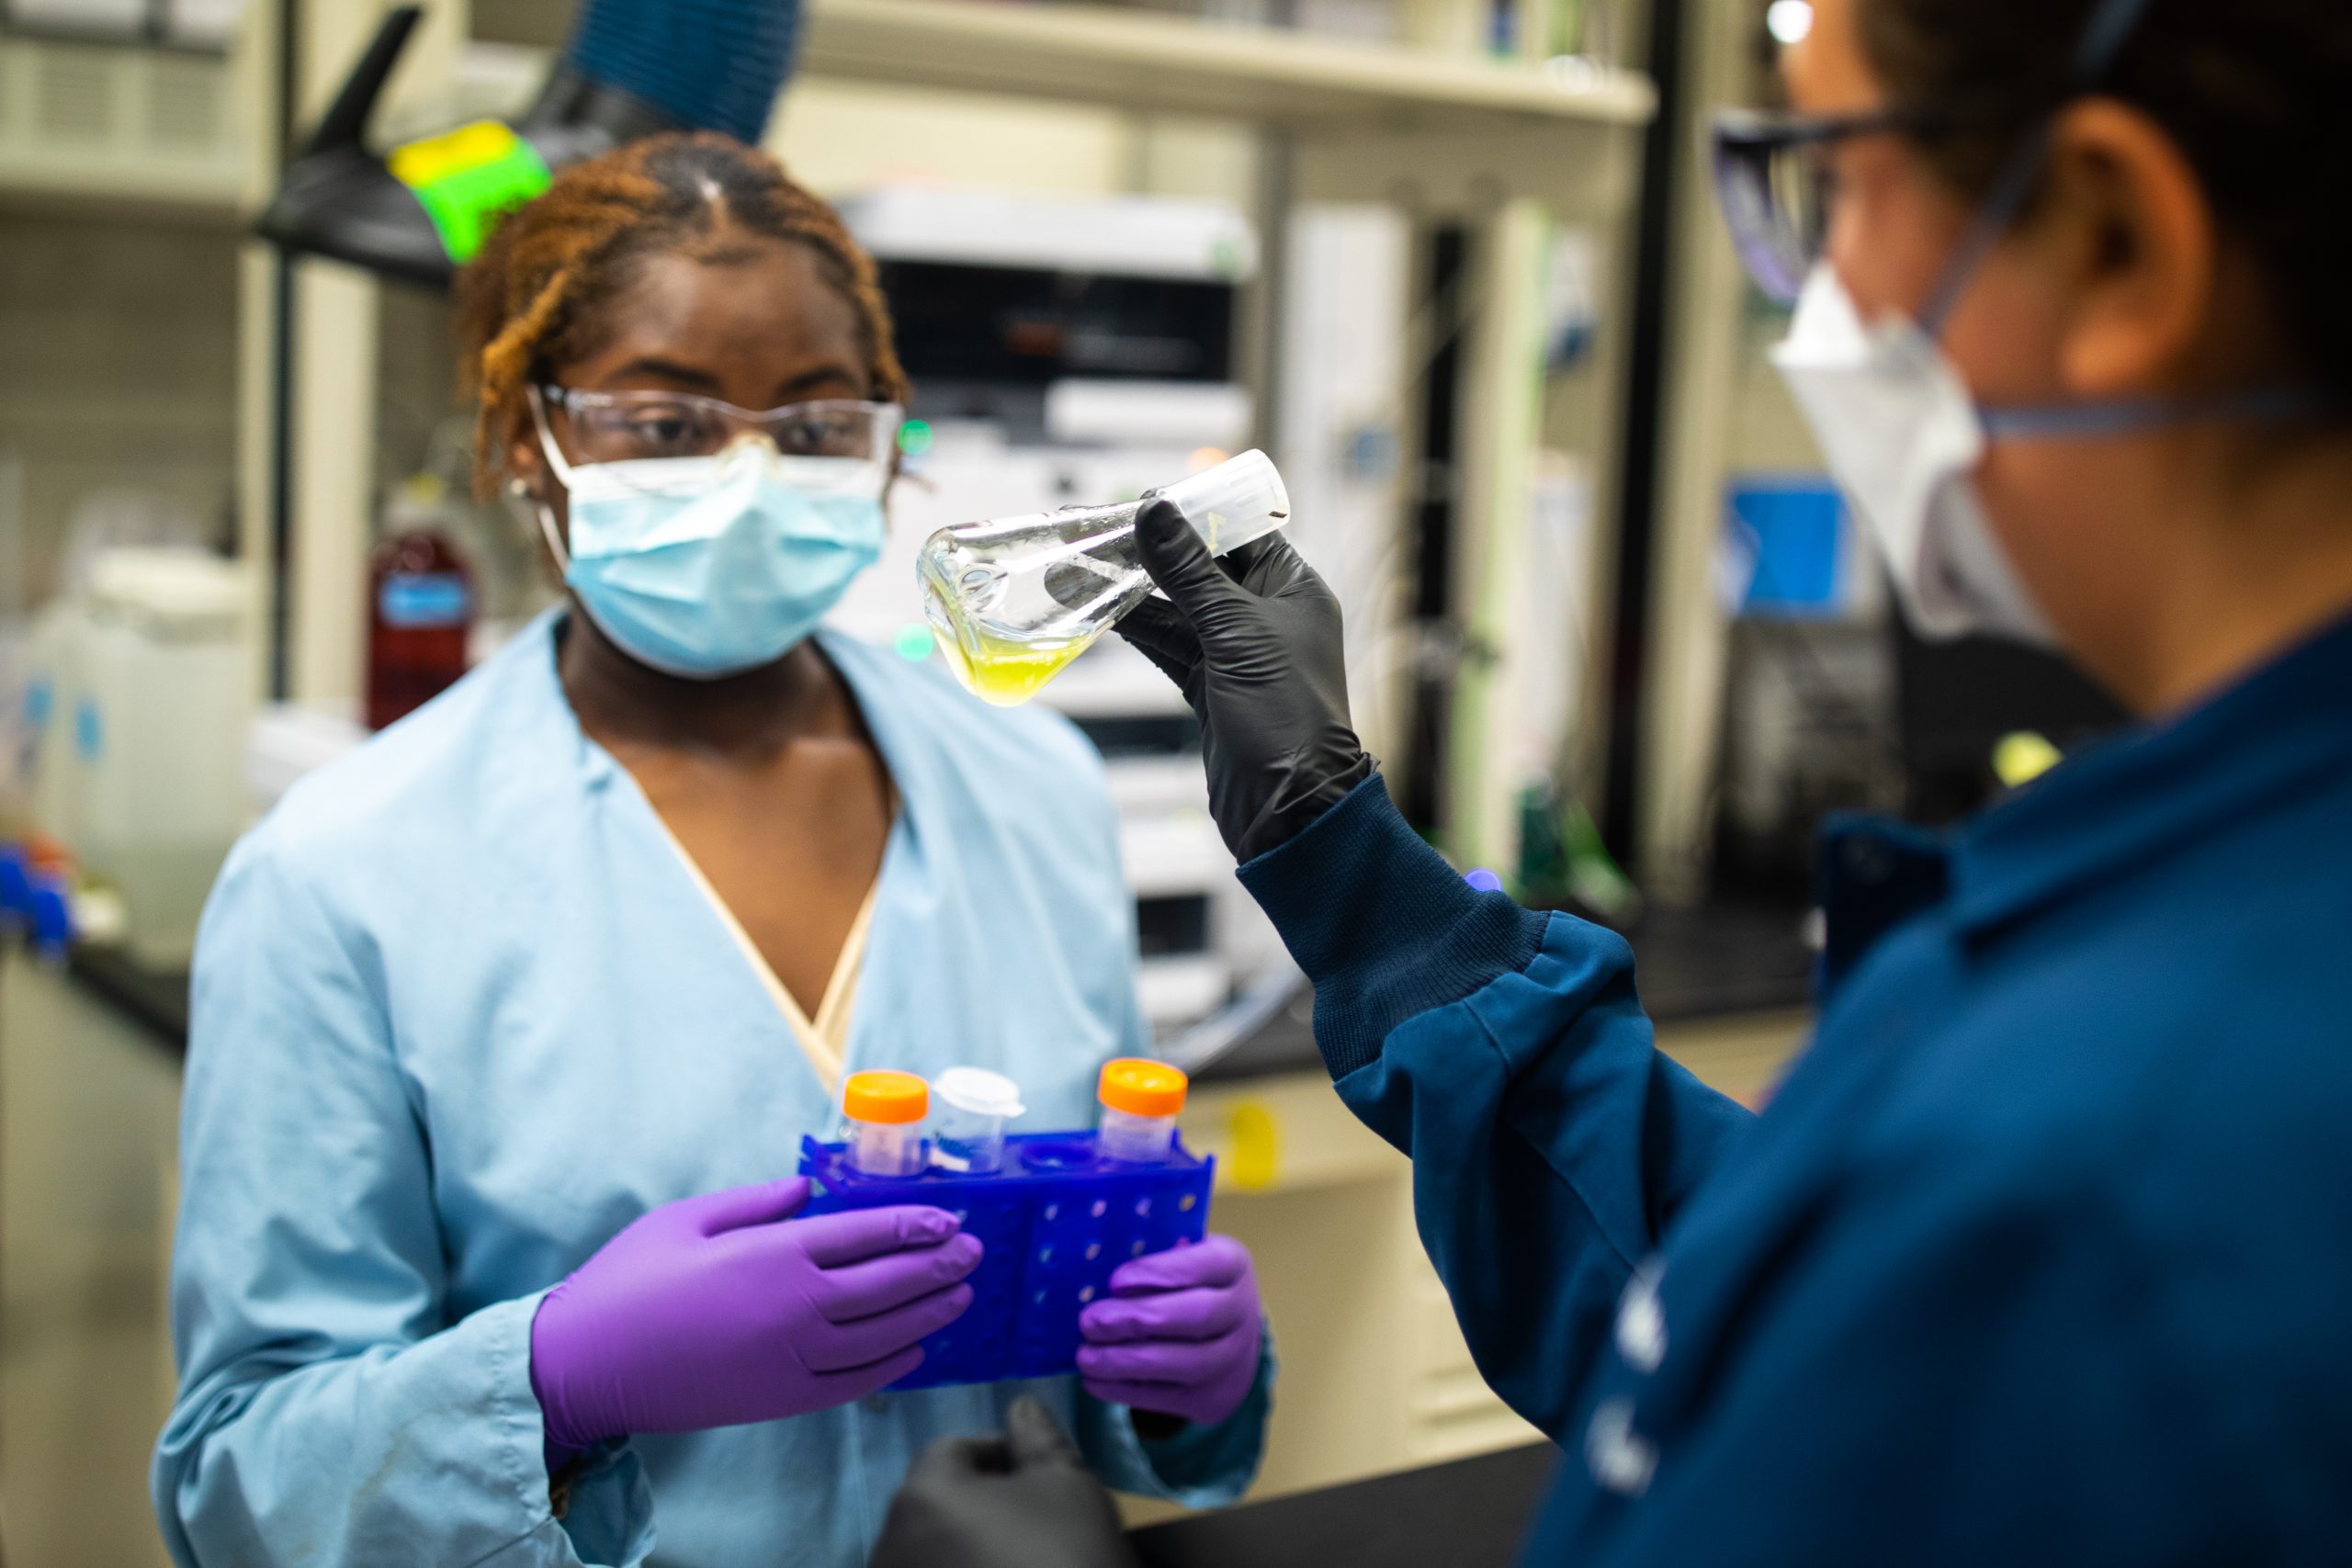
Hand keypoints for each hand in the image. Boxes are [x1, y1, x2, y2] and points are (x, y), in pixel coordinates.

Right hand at [530, 1177, 978, 1458]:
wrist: (586, 1365)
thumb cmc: (629, 1281)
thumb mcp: (687, 1218)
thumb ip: (755, 1202)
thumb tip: (808, 1191)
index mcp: (774, 1254)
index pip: (868, 1234)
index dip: (917, 1226)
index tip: (951, 1220)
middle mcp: (797, 1307)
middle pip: (889, 1283)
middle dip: (938, 1266)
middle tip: (974, 1254)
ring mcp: (793, 1359)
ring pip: (884, 1335)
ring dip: (930, 1314)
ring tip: (962, 1297)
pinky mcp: (781, 1400)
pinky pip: (855, 1384)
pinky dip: (892, 1365)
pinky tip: (915, 1351)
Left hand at [869, 1396, 1139, 1567]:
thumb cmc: (1065, 1557)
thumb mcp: (1067, 1486)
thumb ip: (1037, 1440)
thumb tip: (1020, 1406)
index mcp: (921, 1496)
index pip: (954, 1449)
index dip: (1001, 1453)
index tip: (1043, 1477)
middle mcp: (890, 1545)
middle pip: (938, 1501)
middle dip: (984, 1500)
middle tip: (1038, 1520)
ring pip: (933, 1547)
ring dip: (969, 1544)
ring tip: (1021, 1558)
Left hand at [1077, 1234, 1262, 1427]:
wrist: (1228, 1335)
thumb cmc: (1188, 1285)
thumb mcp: (1180, 1258)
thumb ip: (1151, 1258)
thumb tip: (1101, 1275)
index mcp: (1233, 1265)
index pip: (1204, 1264)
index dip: (1160, 1272)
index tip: (1115, 1281)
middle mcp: (1243, 1313)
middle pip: (1196, 1317)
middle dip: (1138, 1319)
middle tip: (1090, 1322)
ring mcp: (1234, 1361)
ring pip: (1184, 1364)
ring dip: (1127, 1362)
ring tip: (1086, 1356)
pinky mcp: (1215, 1400)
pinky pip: (1169, 1399)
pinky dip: (1125, 1390)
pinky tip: (1094, 1379)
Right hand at [1116, 499, 1375, 862]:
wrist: (1289, 805)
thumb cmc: (1282, 711)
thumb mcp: (1234, 631)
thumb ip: (1189, 571)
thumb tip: (1151, 509)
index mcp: (1293, 590)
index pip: (1240, 533)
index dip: (1192, 514)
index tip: (1141, 500)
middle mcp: (1267, 616)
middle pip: (1201, 569)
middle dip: (1149, 553)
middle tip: (1092, 531)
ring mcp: (1236, 653)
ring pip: (1177, 610)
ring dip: (1131, 592)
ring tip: (1076, 569)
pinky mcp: (1210, 688)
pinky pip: (1169, 646)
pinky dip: (1137, 629)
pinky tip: (1097, 609)